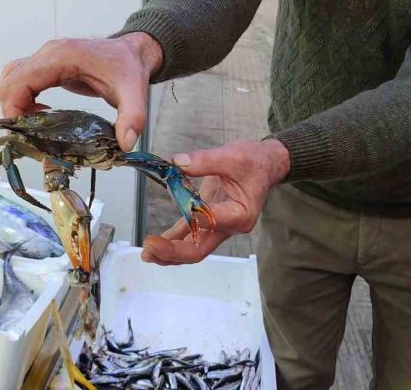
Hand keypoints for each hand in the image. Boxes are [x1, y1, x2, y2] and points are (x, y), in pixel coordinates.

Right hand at [0, 33, 162, 150]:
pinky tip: (40, 114)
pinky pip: (20, 80)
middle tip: (31, 133)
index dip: (14, 108)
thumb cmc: (129, 67)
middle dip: (13, 110)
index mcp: (62, 56)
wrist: (133, 52)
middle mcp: (48, 54)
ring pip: (10, 79)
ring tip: (35, 125)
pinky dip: (21, 98)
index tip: (24, 132)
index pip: (20, 80)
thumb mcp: (134, 92)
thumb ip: (132, 116)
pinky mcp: (47, 65)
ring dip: (15, 104)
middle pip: (9, 81)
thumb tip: (126, 143)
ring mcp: (45, 58)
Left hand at [141, 138, 290, 264]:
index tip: (177, 210)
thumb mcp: (233, 155)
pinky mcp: (207, 221)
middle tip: (149, 248)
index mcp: (239, 213)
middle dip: (173, 252)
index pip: (212, 222)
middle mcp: (228, 226)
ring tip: (146, 254)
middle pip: (199, 249)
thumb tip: (178, 162)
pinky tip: (155, 243)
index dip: (192, 220)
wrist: (264, 165)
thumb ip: (205, 160)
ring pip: (191, 248)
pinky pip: (187, 235)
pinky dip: (171, 240)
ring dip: (168, 252)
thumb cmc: (253, 161)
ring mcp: (217, 227)